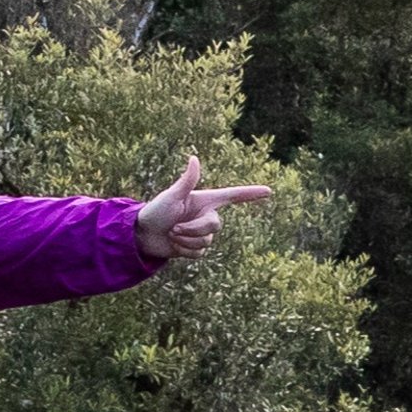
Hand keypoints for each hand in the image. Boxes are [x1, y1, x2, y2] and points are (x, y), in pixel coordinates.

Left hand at [136, 155, 274, 262]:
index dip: (251, 194)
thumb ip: (187, 180)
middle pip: (214, 226)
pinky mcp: (195, 248)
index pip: (233, 196)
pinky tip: (174, 246)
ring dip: (185, 241)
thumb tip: (194, 158)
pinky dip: (185, 251)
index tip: (269, 191)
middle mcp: (206, 215)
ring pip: (206, 242)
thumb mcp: (170, 195)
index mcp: (205, 200)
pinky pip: (199, 254)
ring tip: (171, 235)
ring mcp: (201, 233)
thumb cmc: (155, 211)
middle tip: (173, 228)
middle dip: (193, 229)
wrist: (142, 235)